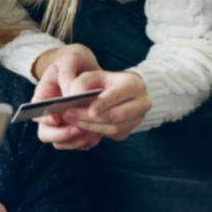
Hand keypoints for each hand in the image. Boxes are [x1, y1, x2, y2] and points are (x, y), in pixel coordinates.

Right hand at [32, 45, 102, 149]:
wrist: (85, 65)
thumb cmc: (73, 61)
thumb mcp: (69, 60)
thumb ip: (68, 76)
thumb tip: (72, 95)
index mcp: (42, 97)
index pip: (37, 114)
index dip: (46, 119)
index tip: (59, 118)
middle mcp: (49, 113)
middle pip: (46, 134)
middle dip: (62, 134)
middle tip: (80, 128)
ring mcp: (62, 123)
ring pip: (62, 142)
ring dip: (76, 140)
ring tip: (93, 131)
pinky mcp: (76, 128)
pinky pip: (78, 143)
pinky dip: (88, 141)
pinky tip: (99, 131)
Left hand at [32, 45, 150, 148]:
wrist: (119, 92)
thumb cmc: (104, 82)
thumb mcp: (93, 76)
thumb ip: (81, 83)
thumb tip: (74, 97)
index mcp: (134, 84)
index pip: (118, 95)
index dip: (104, 103)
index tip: (89, 109)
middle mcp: (142, 102)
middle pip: (116, 115)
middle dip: (90, 117)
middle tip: (69, 114)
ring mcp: (138, 118)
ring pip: (114, 128)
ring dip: (90, 126)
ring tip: (70, 120)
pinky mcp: (129, 130)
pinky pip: (112, 135)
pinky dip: (95, 132)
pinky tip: (80, 125)